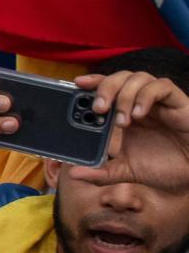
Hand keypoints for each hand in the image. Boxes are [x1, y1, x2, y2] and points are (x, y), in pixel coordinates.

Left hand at [66, 71, 188, 189]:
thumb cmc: (164, 168)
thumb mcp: (127, 172)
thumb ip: (102, 173)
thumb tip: (74, 174)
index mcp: (126, 114)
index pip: (108, 88)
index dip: (94, 81)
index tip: (78, 84)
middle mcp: (141, 103)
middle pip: (121, 78)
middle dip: (106, 88)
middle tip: (97, 108)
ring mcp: (160, 102)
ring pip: (140, 78)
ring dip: (126, 95)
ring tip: (122, 121)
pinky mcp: (179, 103)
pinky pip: (162, 87)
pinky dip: (147, 96)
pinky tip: (140, 115)